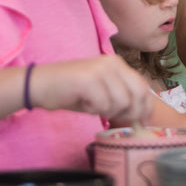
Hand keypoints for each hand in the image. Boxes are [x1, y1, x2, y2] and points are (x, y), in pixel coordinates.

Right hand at [28, 55, 152, 121]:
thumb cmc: (71, 92)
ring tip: (92, 105)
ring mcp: (101, 70)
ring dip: (108, 111)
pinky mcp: (88, 80)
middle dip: (131, 113)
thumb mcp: (103, 91)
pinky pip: (104, 105)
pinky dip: (94, 110)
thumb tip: (144, 115)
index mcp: (117, 63)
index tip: (144, 122)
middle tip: (114, 117)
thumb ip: (123, 97)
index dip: (146, 107)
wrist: (38, 85)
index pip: (143, 87)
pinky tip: (83, 103)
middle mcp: (112, 62)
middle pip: (138, 94)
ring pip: (122, 102)